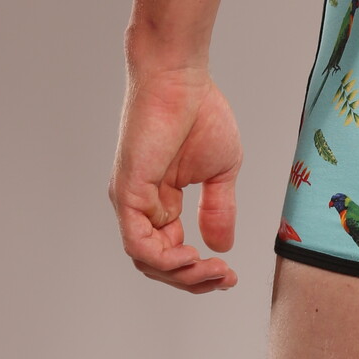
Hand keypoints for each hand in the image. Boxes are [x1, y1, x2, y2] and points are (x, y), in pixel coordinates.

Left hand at [109, 66, 242, 290]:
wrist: (181, 79)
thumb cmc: (199, 113)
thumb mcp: (221, 172)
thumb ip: (219, 209)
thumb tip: (222, 246)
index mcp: (161, 202)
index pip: (172, 252)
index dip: (200, 271)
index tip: (231, 273)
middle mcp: (141, 206)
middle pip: (159, 264)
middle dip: (194, 279)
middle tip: (225, 278)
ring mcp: (131, 201)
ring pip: (147, 260)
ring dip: (182, 274)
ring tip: (213, 270)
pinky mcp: (127, 193)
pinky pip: (137, 242)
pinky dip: (164, 259)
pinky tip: (191, 257)